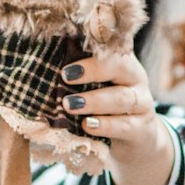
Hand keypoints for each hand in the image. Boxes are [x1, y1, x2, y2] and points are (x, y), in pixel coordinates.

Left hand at [57, 50, 174, 184]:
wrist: (136, 142)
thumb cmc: (105, 109)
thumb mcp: (95, 88)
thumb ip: (77, 76)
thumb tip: (42, 63)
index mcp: (121, 61)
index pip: (111, 45)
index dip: (93, 43)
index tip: (67, 45)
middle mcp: (135, 78)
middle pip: (119, 66)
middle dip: (91, 70)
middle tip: (64, 76)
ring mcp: (142, 104)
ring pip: (121, 98)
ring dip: (93, 101)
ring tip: (69, 105)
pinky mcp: (142, 129)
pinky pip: (125, 125)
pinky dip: (105, 125)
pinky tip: (87, 126)